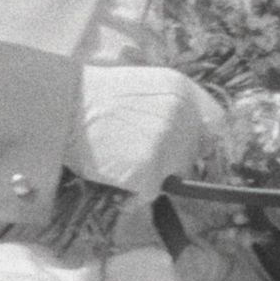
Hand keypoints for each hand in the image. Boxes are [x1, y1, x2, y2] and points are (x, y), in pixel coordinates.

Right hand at [72, 65, 228, 196]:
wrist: (63, 107)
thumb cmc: (98, 98)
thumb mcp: (146, 85)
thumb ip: (174, 105)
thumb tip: (199, 137)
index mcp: (183, 91)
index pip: (216, 123)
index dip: (205, 140)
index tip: (195, 150)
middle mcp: (182, 116)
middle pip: (194, 153)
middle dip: (173, 161)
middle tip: (141, 157)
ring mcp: (167, 143)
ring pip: (175, 175)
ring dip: (155, 177)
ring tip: (126, 166)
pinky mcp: (149, 169)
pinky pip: (152, 193)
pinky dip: (136, 195)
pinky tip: (118, 180)